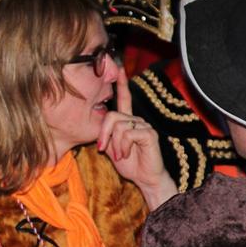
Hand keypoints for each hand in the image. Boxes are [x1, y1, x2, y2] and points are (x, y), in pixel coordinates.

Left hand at [97, 67, 177, 208]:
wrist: (144, 178)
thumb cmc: (129, 163)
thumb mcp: (111, 147)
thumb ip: (105, 135)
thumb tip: (97, 128)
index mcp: (128, 121)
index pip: (124, 99)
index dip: (121, 84)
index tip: (118, 68)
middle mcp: (137, 119)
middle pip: (111, 116)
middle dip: (103, 134)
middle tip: (103, 148)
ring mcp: (144, 125)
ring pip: (118, 126)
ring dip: (115, 145)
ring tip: (121, 155)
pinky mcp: (149, 133)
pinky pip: (127, 134)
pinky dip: (122, 146)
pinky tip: (126, 155)